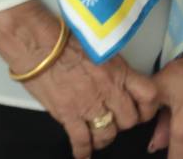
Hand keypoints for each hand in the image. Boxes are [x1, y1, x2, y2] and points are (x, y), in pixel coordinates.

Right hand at [0, 2, 159, 156]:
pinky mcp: (68, 114)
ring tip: (99, 136)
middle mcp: (108, 90)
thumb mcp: (94, 45)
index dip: (148, 106)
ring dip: (105, 137)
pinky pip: (81, 139)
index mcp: (117, 70)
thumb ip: (108, 64)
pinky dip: (83, 150)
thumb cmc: (58, 36)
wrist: (33, 40)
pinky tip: (82, 154)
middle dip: (124, 122)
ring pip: (108, 133)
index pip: (148, 96)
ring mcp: (88, 105)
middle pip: (129, 119)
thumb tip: (109, 73)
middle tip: (116, 119)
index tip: (142, 109)